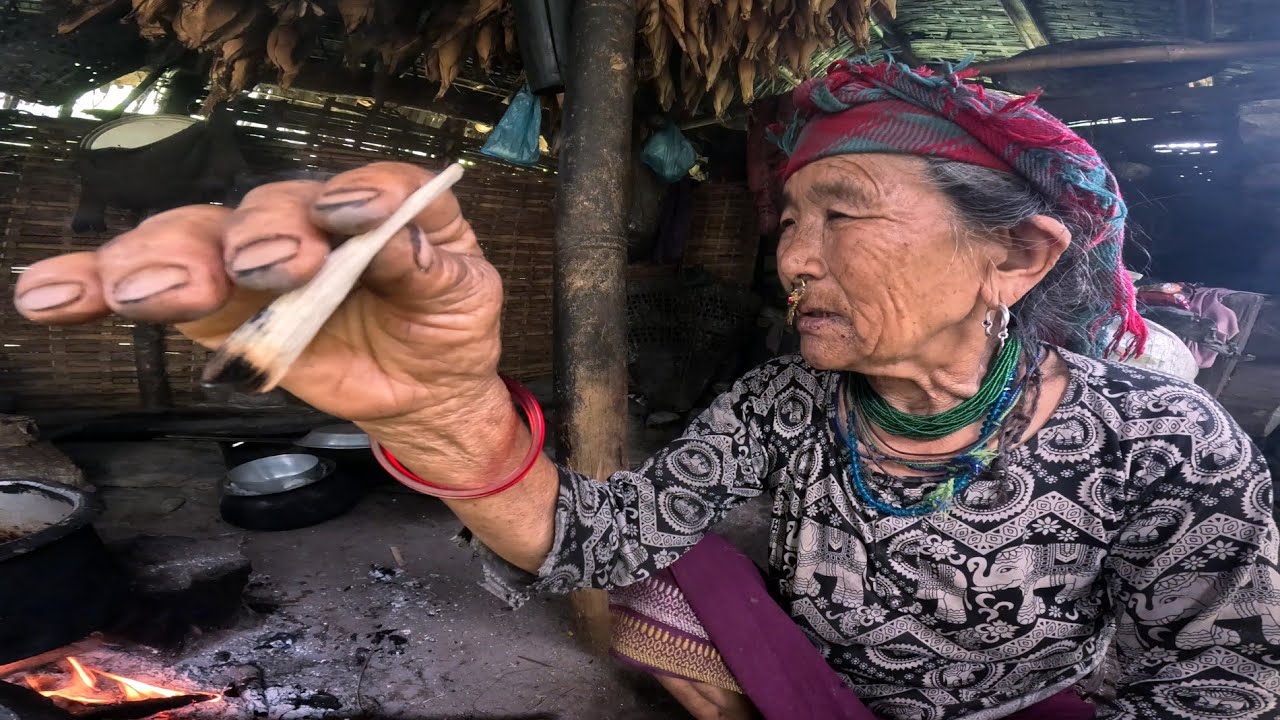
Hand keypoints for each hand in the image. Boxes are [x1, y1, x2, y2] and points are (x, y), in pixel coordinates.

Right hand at [13, 162, 506, 430]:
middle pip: (272, 209)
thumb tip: (393, 238)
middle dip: (257, 236)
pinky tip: (54, 294)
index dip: (355, 196)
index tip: (343, 214)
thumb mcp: (463, 296)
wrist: (425, 390)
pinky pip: (150, 289)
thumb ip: (428, 266)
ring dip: (167, 259)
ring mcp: (255, 260)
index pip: (369, 187)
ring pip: (199, 240)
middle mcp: (311, 220)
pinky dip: (96, 288)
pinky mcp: (216, 306)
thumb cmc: (446, 327)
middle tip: (251, 267)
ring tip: (144, 291)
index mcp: (384, 208)